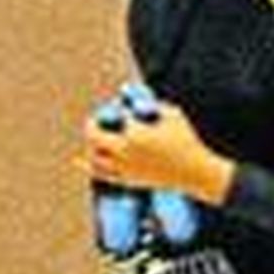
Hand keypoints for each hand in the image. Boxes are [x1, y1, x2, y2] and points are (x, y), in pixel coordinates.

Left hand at [84, 102, 234, 205]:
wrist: (196, 173)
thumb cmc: (186, 141)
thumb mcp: (172, 113)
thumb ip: (150, 101)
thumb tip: (128, 92)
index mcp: (135, 134)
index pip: (113, 115)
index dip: (113, 109)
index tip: (119, 107)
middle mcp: (125, 152)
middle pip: (94, 136)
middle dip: (94, 125)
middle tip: (99, 120)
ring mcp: (125, 168)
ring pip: (94, 156)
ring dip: (92, 144)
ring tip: (96, 138)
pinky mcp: (128, 180)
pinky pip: (101, 174)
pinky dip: (88, 166)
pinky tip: (78, 161)